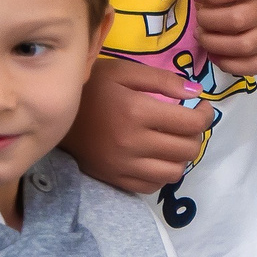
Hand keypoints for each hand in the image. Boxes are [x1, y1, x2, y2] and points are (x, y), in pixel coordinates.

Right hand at [66, 57, 217, 194]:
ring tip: (173, 141)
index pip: (192, 124)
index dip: (205, 115)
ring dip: (181, 156)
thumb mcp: (124, 72)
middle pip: (188, 149)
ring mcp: (123, 165)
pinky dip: (162, 173)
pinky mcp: (115, 178)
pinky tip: (156, 156)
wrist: (51, 113)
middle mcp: (133, 143)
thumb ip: (162, 80)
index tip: (200, 107)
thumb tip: (196, 92)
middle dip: (196, 134)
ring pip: (175, 172)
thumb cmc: (91, 88)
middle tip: (187, 124)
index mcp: (137, 112)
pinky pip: (153, 185)